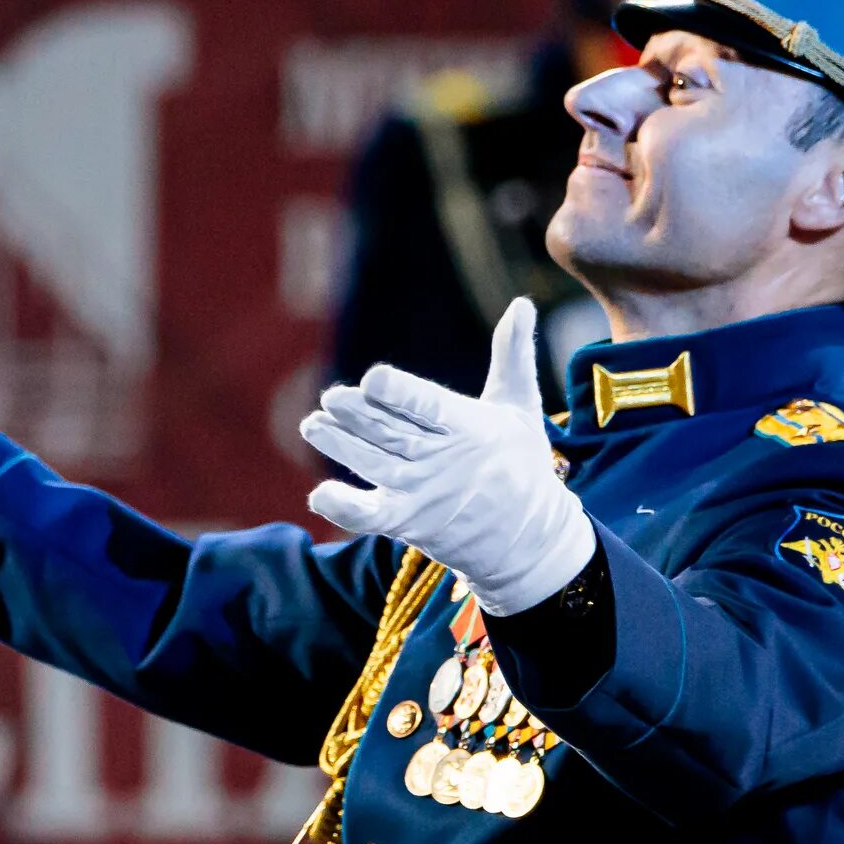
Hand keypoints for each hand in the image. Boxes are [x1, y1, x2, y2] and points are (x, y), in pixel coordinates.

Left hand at [300, 299, 596, 616]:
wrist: (530, 540)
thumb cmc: (522, 464)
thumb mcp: (520, 406)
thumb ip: (512, 353)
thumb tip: (522, 303)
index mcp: (470, 428)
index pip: (429, 408)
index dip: (400, 395)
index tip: (373, 380)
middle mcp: (442, 461)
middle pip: (392, 435)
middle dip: (358, 416)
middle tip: (330, 399)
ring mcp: (422, 494)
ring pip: (375, 466)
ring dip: (341, 447)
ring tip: (313, 425)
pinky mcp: (407, 522)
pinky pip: (370, 517)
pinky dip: (345, 508)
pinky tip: (320, 494)